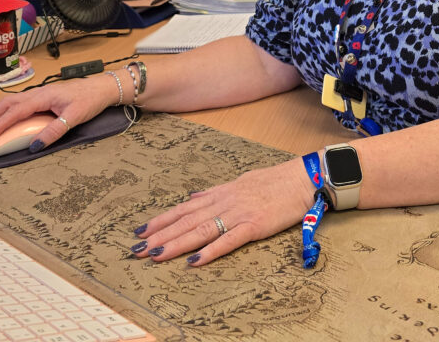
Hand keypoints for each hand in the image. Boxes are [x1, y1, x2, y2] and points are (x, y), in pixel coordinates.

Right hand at [0, 72, 117, 149]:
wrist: (102, 88)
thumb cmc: (90, 100)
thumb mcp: (73, 118)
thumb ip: (54, 132)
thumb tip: (35, 146)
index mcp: (43, 96)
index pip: (15, 112)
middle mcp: (38, 92)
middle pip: (7, 103)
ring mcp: (41, 93)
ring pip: (12, 101)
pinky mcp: (44, 96)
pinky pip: (20, 102)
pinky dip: (8, 110)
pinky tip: (7, 117)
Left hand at [130, 158, 314, 265]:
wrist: (301, 178)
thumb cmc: (274, 181)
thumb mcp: (240, 181)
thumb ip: (215, 192)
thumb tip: (193, 198)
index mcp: (220, 193)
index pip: (184, 208)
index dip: (161, 220)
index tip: (140, 230)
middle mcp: (224, 202)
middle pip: (186, 221)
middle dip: (160, 235)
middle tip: (137, 248)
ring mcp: (239, 213)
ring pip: (201, 230)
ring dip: (177, 244)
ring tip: (156, 254)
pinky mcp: (254, 225)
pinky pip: (229, 240)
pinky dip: (211, 251)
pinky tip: (195, 261)